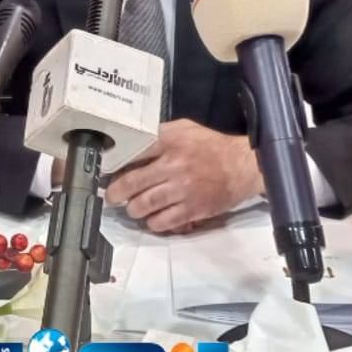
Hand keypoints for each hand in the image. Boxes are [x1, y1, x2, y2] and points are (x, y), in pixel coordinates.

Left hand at [104, 120, 263, 233]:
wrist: (243, 166)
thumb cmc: (211, 146)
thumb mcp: (186, 129)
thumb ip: (160, 133)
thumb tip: (132, 143)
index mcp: (170, 141)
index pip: (133, 153)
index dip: (116, 165)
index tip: (108, 172)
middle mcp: (174, 165)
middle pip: (133, 182)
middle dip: (116, 193)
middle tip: (112, 197)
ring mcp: (183, 189)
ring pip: (144, 204)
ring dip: (133, 209)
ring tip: (133, 208)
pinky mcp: (193, 209)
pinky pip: (163, 221)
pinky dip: (153, 222)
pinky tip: (153, 218)